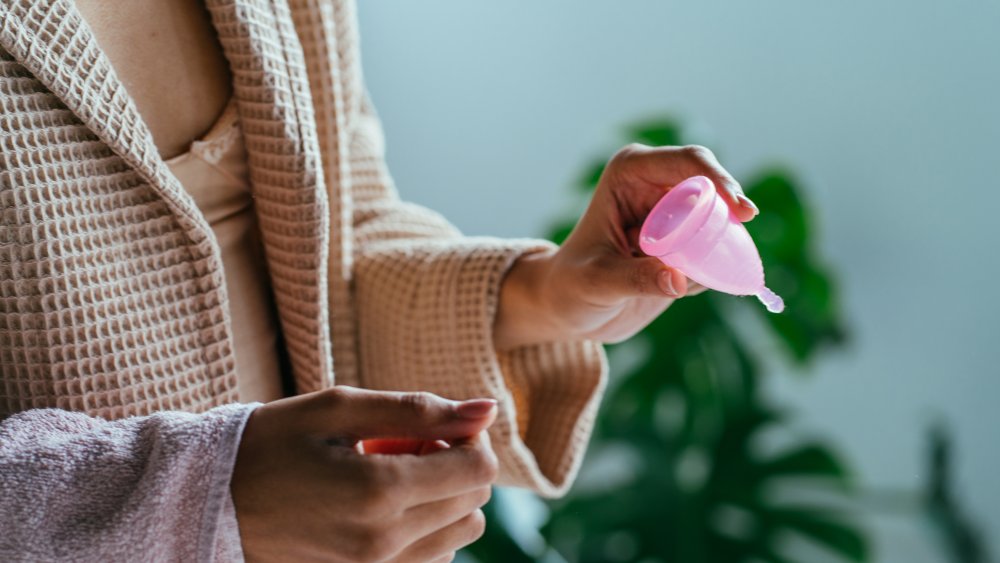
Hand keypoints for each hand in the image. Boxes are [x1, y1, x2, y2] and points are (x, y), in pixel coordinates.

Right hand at [231, 386, 498, 562]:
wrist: (205, 503)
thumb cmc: (269, 443)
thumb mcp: (340, 409)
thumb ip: (420, 410)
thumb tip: (489, 409)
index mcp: (378, 490)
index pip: (479, 469)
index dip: (469, 440)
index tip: (432, 428)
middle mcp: (383, 542)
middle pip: (474, 504)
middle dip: (455, 467)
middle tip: (404, 447)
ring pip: (458, 536)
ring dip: (442, 501)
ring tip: (388, 477)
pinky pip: (430, 561)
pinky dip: (424, 530)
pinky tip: (381, 507)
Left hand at [494, 144, 756, 347]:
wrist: (570, 309)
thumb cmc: (571, 286)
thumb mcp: (597, 282)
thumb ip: (636, 279)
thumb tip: (678, 280)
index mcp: (630, 173)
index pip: (687, 163)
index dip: (719, 180)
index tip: (740, 211)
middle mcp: (655, 185)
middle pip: (712, 185)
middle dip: (730, 212)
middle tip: (739, 242)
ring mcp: (673, 213)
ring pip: (719, 218)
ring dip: (723, 244)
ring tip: (694, 278)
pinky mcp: (685, 242)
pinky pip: (715, 249)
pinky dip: (715, 267)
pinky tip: (682, 287)